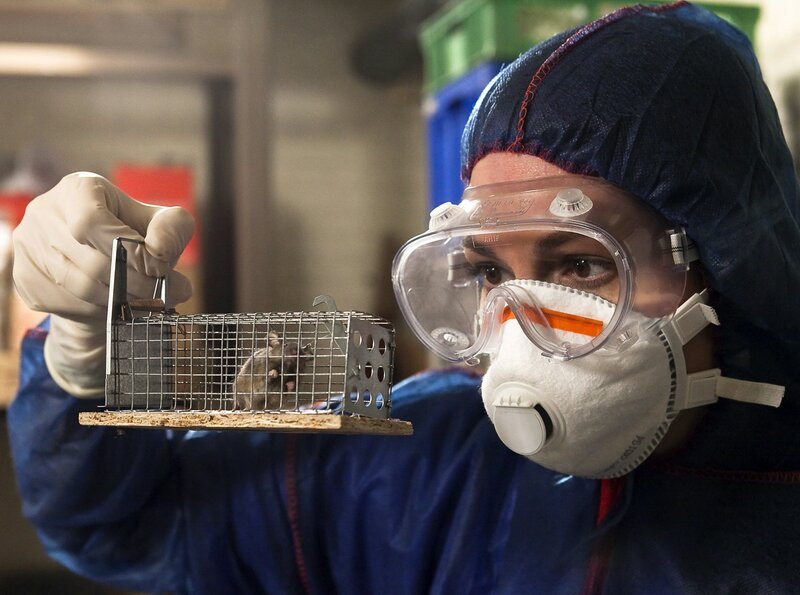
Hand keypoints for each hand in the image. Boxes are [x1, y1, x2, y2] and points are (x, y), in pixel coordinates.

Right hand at [12, 172, 194, 396]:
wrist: (104, 267)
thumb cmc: (136, 237)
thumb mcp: (163, 224)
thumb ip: (172, 230)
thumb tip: (159, 253)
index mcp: (79, 189)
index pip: (91, 221)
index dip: (127, 250)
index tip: (156, 267)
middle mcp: (45, 212)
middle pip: (89, 259)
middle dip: (134, 282)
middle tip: (160, 293)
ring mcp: (29, 245)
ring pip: (79, 286)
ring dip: (119, 299)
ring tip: (145, 300)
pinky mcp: (25, 277)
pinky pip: (66, 303)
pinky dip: (98, 310)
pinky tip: (114, 303)